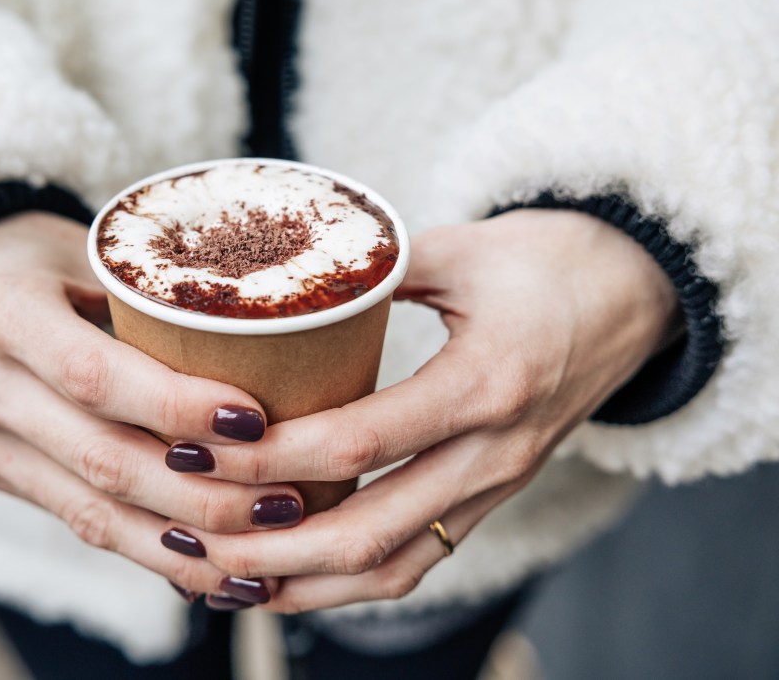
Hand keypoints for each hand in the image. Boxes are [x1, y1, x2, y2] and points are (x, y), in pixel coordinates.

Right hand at [0, 212, 299, 599]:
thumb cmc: (28, 254)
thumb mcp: (81, 248)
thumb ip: (149, 297)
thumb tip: (260, 340)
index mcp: (0, 312)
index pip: (94, 374)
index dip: (176, 406)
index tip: (255, 423)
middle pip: (100, 459)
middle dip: (200, 494)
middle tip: (282, 505)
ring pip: (89, 511)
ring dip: (180, 544)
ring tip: (256, 563)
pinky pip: (75, 519)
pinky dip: (145, 546)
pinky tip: (202, 565)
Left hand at [162, 209, 681, 611]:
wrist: (637, 296)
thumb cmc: (553, 263)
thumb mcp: (466, 247)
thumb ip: (376, 265)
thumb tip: (284, 281)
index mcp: (487, 383)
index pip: (362, 441)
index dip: (275, 457)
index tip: (203, 453)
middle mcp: (493, 453)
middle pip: (371, 531)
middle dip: (272, 546)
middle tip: (194, 538)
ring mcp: (495, 485)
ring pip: (393, 567)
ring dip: (305, 583)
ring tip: (226, 580)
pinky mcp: (489, 496)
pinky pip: (418, 561)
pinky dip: (350, 582)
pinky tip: (292, 580)